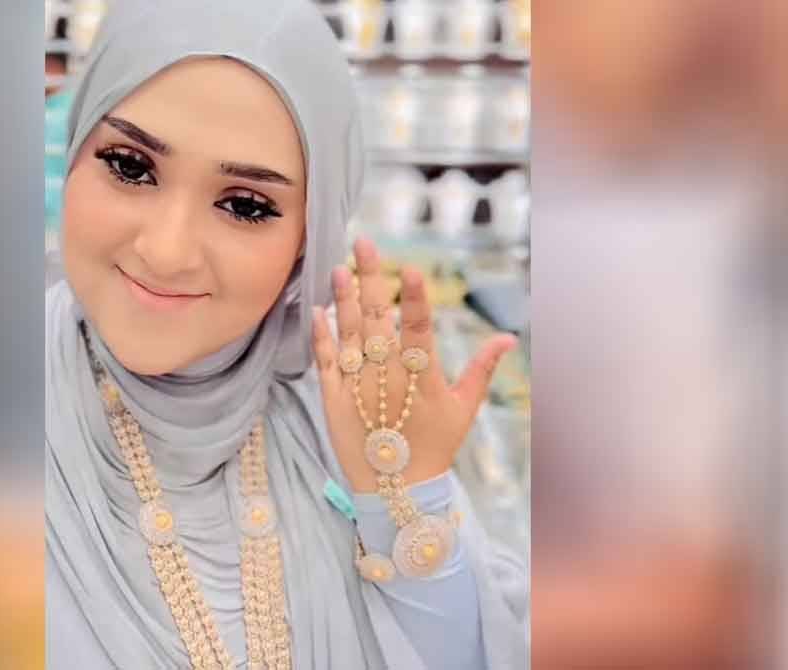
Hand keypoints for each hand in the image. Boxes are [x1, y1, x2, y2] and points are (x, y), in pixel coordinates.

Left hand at [311, 238, 516, 492]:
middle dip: (371, 278)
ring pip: (348, 333)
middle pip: (378, 319)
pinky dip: (321, 335)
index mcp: (422, 376)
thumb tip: (508, 338)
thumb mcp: (465, 409)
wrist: (396, 489)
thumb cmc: (435, 446)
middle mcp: (387, 376)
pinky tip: (317, 310)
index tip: (410, 267)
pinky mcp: (332, 398)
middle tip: (363, 242)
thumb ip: (483, 369)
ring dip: (343, 298)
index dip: (416, 298)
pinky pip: (325, 361)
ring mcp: (357, 385)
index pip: (419, 328)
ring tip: (338, 268)